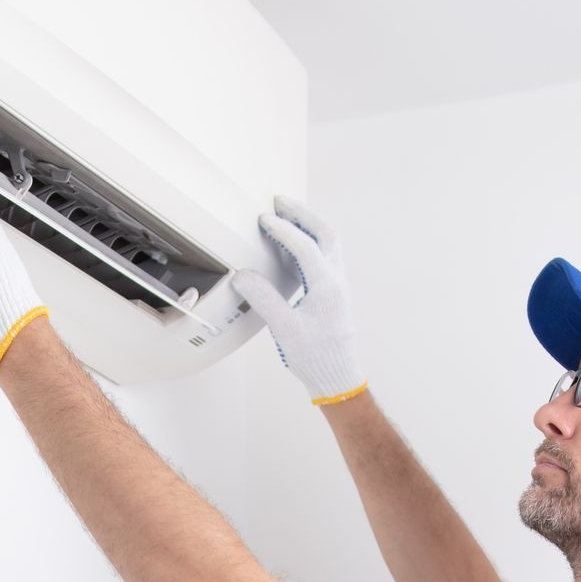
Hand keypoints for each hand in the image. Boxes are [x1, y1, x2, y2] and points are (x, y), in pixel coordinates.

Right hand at [231, 199, 365, 405]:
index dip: (282, 230)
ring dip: (308, 226)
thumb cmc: (316, 358)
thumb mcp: (285, 329)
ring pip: (328, 243)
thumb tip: (242, 275)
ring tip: (285, 216)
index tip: (263, 219)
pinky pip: (324, 258)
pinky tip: (290, 248)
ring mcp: (338, 287)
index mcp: (327, 286)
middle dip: (303, 214)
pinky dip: (308, 244)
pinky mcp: (333, 295)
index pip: (304, 246)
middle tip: (280, 202)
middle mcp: (337, 281)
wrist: (338, 379)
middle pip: (325, 233)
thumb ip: (264, 298)